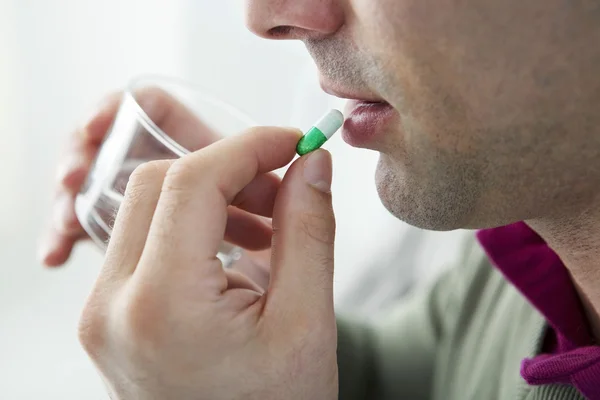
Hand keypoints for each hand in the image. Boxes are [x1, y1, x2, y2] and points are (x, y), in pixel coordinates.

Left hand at [78, 128, 337, 398]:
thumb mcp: (307, 322)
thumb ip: (309, 230)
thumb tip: (311, 163)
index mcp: (161, 305)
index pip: (192, 182)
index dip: (248, 147)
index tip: (293, 142)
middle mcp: (112, 305)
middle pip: (159, 184)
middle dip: (227, 169)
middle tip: (283, 183)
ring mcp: (102, 312)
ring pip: (147, 207)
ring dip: (210, 197)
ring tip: (268, 222)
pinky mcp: (110, 316)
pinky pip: (144, 242)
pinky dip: (192, 227)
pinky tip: (238, 249)